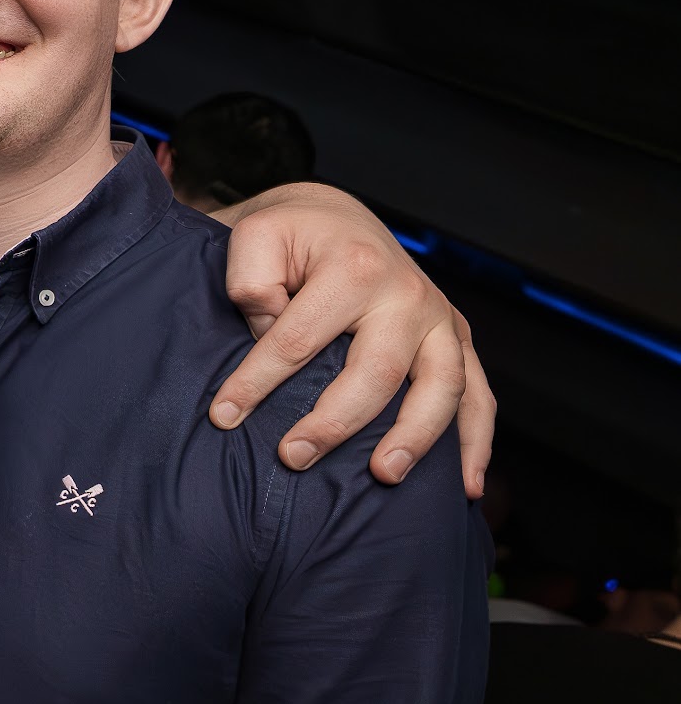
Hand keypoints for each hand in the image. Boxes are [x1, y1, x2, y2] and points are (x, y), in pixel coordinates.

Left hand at [209, 183, 494, 496]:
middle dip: (334, 423)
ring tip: (383, 475)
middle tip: (294, 457)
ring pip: (443, 388)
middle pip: (377, 372)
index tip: (224, 417)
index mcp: (355, 267)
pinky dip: (477, 441)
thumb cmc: (291, 235)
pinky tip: (465, 486)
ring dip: (415, 438)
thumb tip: (269, 331)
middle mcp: (408, 293)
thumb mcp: (256, 237)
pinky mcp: (455, 338)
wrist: (337, 217)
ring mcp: (440, 318)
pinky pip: (479, 394)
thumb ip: (251, 282)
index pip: (298, 339)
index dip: (256, 382)